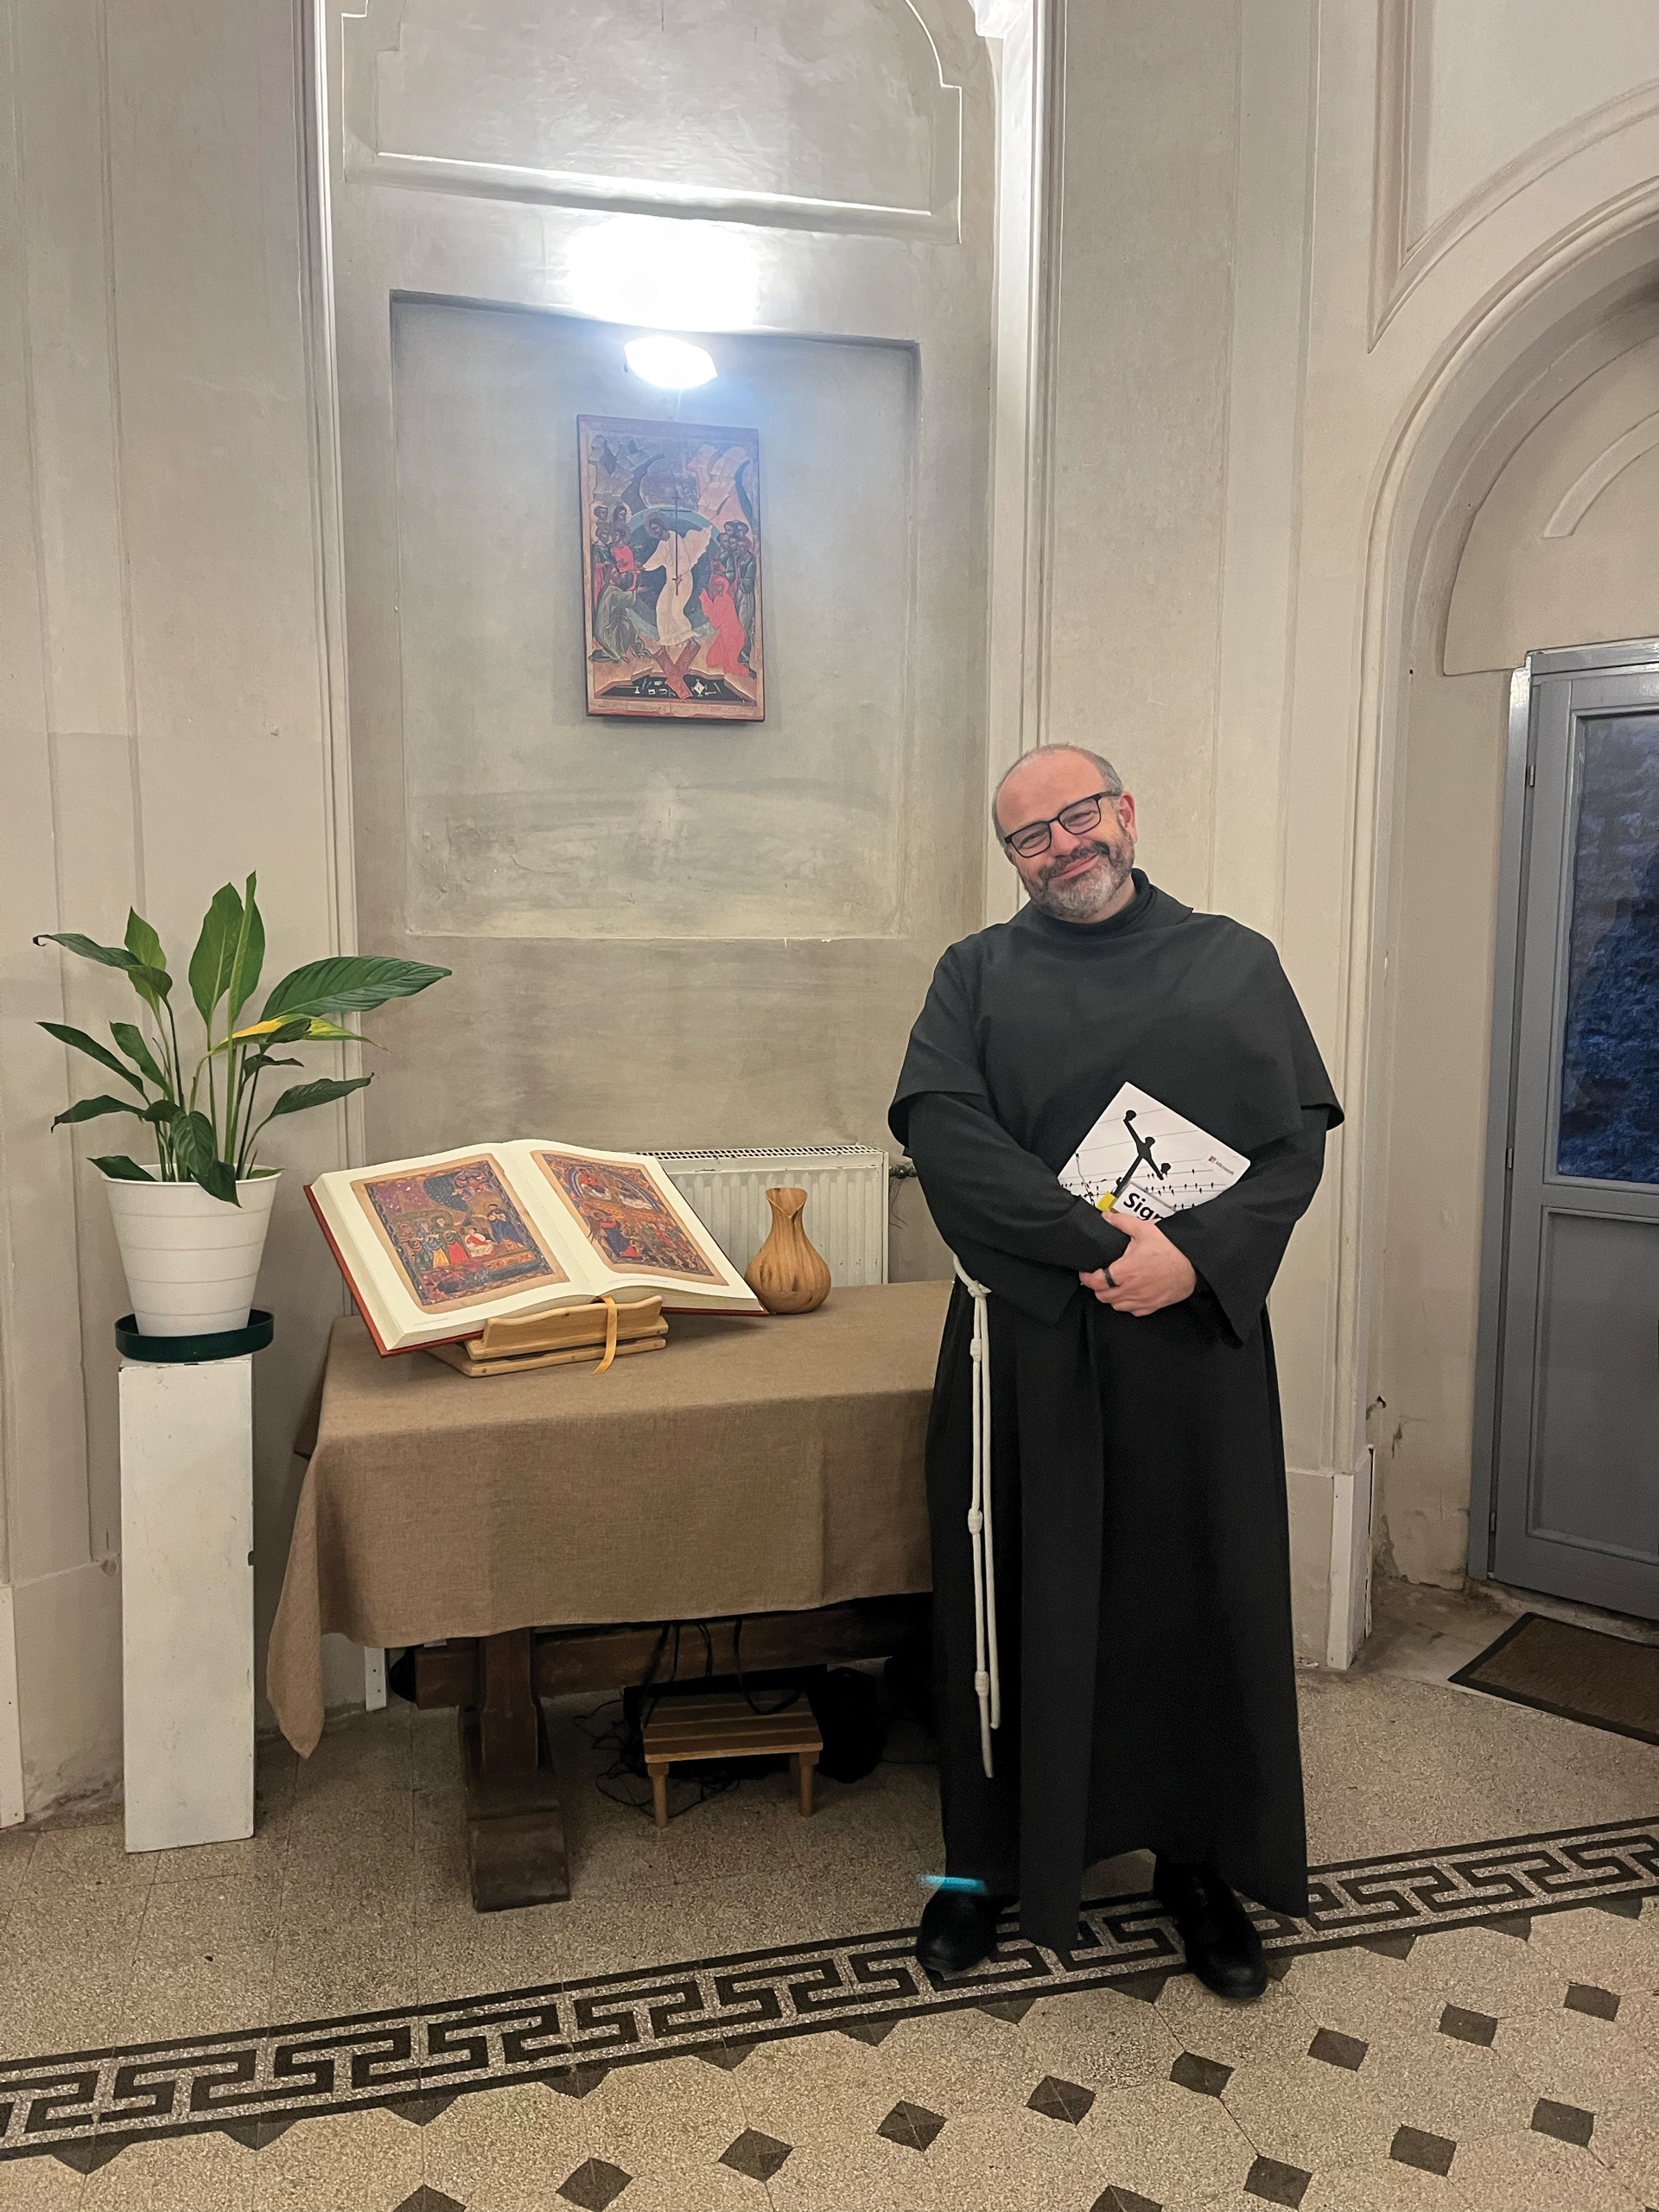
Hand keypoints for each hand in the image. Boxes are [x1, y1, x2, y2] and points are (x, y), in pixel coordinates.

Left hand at [1078, 1209, 1196, 1315]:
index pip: (1094, 1281)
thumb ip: (1122, 1222)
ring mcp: (1142, 1299)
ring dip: (1111, 1297)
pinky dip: (1127, 1305)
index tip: (1085, 1273)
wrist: (1193, 1264)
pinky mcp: (1153, 1306)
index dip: (1086, 1277)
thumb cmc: (1173, 1249)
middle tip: (1099, 1277)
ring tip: (1113, 1286)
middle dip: (1098, 1287)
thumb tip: (1109, 1218)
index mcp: (1125, 1271)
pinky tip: (1130, 1294)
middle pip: (1103, 1295)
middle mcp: (1131, 1289)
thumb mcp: (1144, 1229)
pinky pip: (1133, 1311)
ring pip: (1115, 1306)